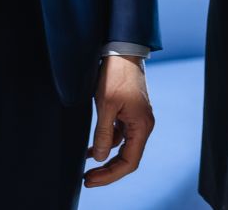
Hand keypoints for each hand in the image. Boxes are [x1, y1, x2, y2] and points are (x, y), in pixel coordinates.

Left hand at [82, 55, 153, 187]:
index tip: (91, 179)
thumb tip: (99, 158)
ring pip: (121, 148)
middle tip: (87, 178)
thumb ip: (102, 133)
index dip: (110, 175)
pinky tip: (90, 149)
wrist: (122, 50)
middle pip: (126, 158)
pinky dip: (105, 143)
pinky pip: (117, 135)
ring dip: (104, 157)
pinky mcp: (128, 113)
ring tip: (85, 167)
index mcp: (141, 126)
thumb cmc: (116, 74)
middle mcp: (142, 126)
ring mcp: (135, 119)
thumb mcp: (106, 105)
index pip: (129, 162)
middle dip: (107, 170)